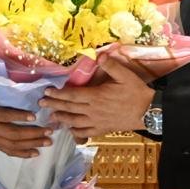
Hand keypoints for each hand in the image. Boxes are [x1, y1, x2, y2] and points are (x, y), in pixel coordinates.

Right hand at [0, 85, 52, 157]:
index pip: (5, 117)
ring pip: (14, 145)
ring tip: (47, 143)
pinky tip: (34, 153)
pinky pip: (8, 151)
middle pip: (14, 134)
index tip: (34, 116)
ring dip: (32, 145)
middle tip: (49, 132)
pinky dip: (22, 153)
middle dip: (33, 134)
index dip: (19, 117)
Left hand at [40, 56, 154, 138]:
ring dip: (61, 118)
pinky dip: (75, 132)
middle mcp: (93, 110)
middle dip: (54, 105)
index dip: (58, 93)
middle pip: (69, 108)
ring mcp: (97, 122)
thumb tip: (98, 56)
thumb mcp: (125, 75)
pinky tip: (69, 130)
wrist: (148, 112)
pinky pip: (85, 132)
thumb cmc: (136, 92)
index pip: (72, 95)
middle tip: (41, 103)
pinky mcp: (102, 129)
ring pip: (74, 121)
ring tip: (51, 116)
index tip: (47, 91)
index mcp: (96, 96)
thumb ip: (111, 65)